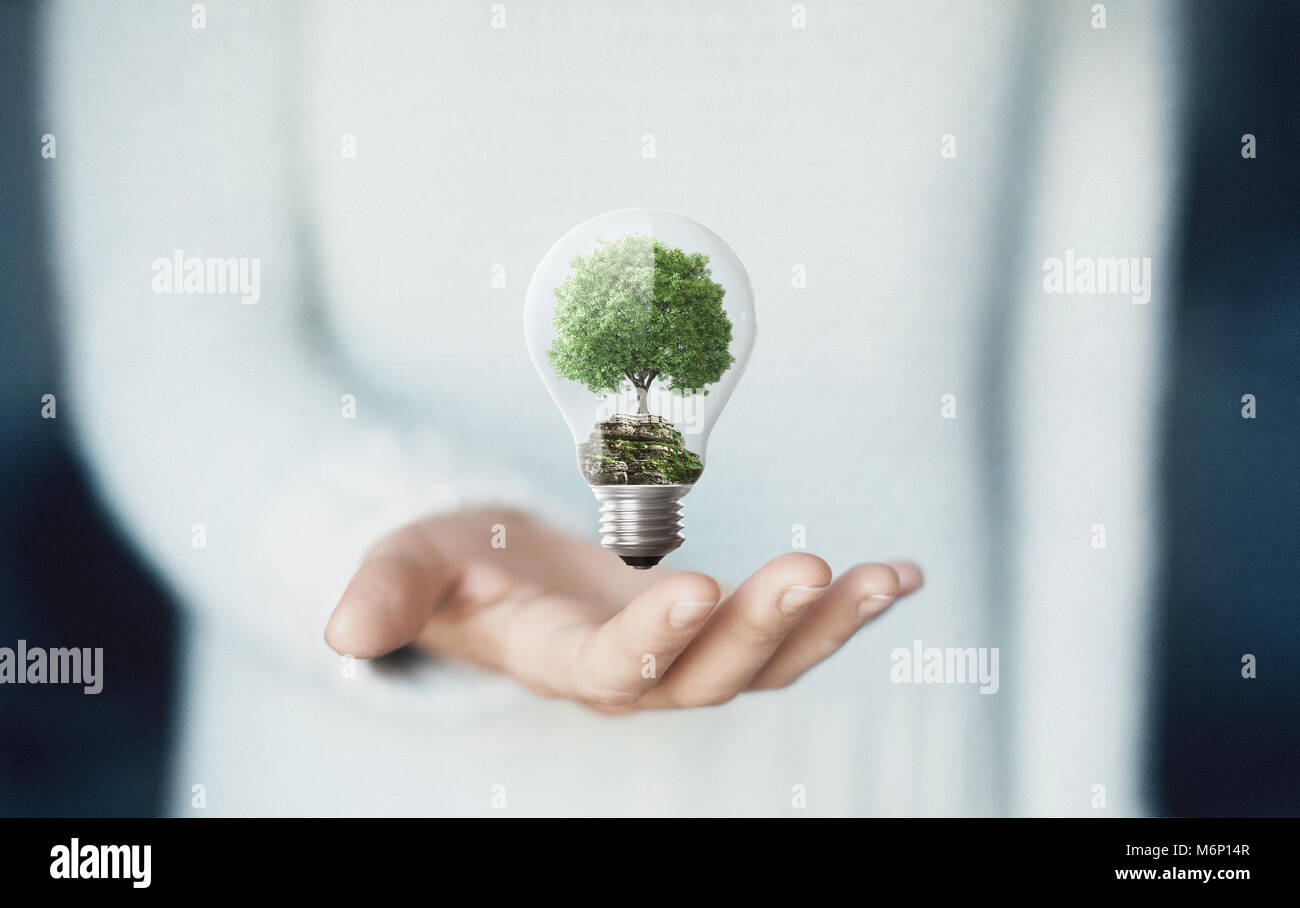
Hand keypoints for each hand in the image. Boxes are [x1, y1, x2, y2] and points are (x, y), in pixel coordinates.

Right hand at [324, 508, 921, 711]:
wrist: (502, 576)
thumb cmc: (456, 565)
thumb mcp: (411, 564)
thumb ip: (387, 593)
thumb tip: (340, 636)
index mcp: (558, 659)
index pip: (611, 667)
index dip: (653, 638)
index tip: (697, 586)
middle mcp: (631, 674)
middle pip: (707, 675)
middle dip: (761, 629)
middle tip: (810, 568)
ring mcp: (682, 658)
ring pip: (763, 665)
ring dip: (824, 627)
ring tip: (879, 580)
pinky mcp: (715, 631)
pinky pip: (787, 632)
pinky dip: (844, 610)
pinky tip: (901, 576)